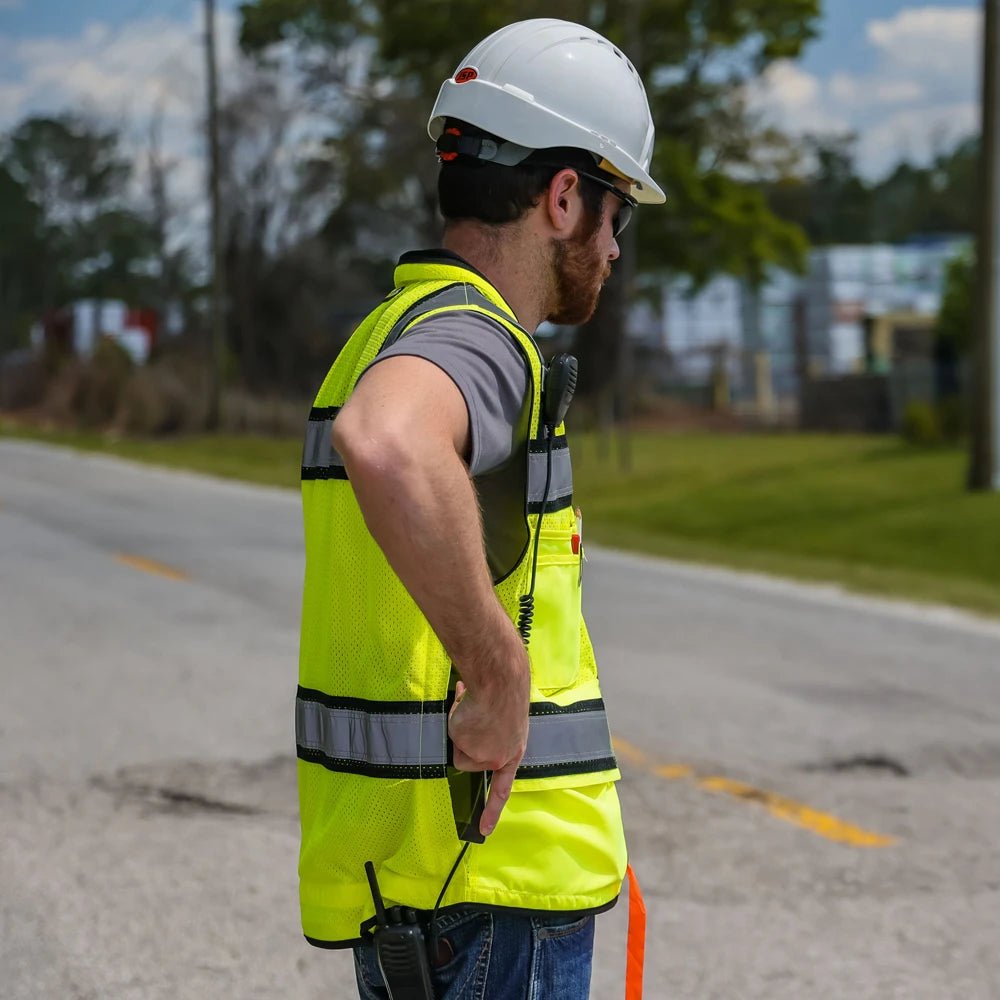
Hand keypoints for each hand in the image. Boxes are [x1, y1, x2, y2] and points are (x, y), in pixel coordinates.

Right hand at [448, 654, 529, 836]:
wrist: (501, 685)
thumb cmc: (506, 695)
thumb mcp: (506, 721)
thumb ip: (492, 730)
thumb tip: (472, 713)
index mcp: (513, 752)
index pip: (503, 786)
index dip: (493, 809)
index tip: (485, 830)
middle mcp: (499, 759)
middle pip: (471, 760)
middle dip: (467, 741)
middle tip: (477, 716)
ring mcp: (484, 757)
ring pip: (459, 749)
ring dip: (461, 729)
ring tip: (475, 710)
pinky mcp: (468, 749)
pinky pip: (453, 737)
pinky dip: (456, 721)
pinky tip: (468, 707)